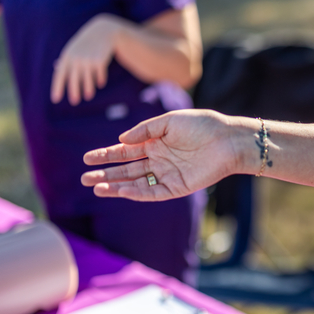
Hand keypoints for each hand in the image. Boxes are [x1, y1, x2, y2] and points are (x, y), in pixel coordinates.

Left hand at [51, 14, 122, 105]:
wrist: (102, 31)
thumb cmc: (85, 42)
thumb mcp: (73, 49)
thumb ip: (65, 59)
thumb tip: (56, 67)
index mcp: (67, 56)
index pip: (60, 74)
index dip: (57, 87)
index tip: (55, 99)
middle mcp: (76, 59)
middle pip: (73, 78)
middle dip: (74, 90)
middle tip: (74, 101)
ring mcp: (89, 59)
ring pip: (87, 77)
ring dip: (88, 88)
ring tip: (88, 96)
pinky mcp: (100, 60)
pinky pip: (99, 72)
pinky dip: (100, 79)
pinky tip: (100, 84)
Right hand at [81, 109, 246, 200]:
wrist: (228, 140)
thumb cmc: (202, 125)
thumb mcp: (169, 121)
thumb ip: (144, 130)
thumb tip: (120, 140)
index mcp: (155, 143)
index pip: (124, 151)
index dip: (106, 155)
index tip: (87, 159)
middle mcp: (159, 160)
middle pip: (126, 170)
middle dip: (105, 174)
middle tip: (84, 178)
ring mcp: (167, 175)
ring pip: (136, 183)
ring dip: (116, 186)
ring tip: (96, 187)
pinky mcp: (178, 187)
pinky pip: (154, 192)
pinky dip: (138, 193)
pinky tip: (122, 190)